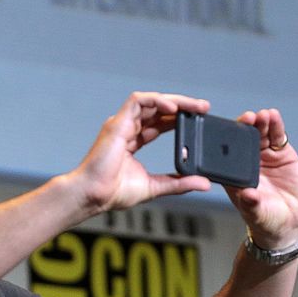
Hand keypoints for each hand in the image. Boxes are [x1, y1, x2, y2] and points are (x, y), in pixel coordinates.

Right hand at [65, 91, 213, 214]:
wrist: (93, 196)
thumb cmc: (113, 193)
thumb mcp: (155, 187)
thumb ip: (179, 183)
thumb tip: (204, 183)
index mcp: (132, 142)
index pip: (159, 123)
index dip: (178, 118)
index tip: (199, 119)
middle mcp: (127, 129)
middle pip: (158, 109)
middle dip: (183, 106)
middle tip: (204, 108)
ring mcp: (122, 124)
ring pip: (151, 101)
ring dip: (175, 100)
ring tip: (195, 106)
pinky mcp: (118, 123)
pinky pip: (139, 101)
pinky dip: (157, 100)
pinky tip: (173, 108)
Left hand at [226, 109, 297, 248]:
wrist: (289, 220)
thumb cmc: (266, 219)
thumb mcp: (258, 214)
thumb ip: (252, 204)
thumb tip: (247, 195)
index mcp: (232, 175)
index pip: (224, 155)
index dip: (225, 142)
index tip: (226, 133)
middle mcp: (245, 162)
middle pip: (242, 139)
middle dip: (244, 127)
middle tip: (248, 118)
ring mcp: (262, 155)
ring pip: (259, 134)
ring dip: (260, 123)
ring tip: (263, 115)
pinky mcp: (280, 153)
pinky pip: (276, 136)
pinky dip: (275, 126)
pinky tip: (274, 116)